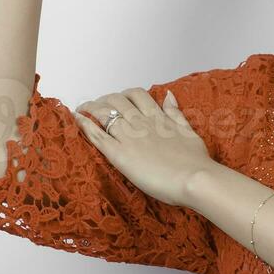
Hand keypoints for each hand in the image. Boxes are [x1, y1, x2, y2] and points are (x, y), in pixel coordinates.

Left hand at [73, 87, 212, 208]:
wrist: (195, 179)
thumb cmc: (196, 161)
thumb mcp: (189, 131)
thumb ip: (176, 113)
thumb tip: (168, 95)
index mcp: (158, 117)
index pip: (136, 95)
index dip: (123, 94)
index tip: (117, 100)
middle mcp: (141, 122)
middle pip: (116, 100)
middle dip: (104, 100)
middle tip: (96, 106)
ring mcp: (129, 137)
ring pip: (104, 113)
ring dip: (91, 109)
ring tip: (83, 110)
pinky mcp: (120, 154)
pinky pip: (97, 135)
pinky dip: (85, 125)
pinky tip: (77, 119)